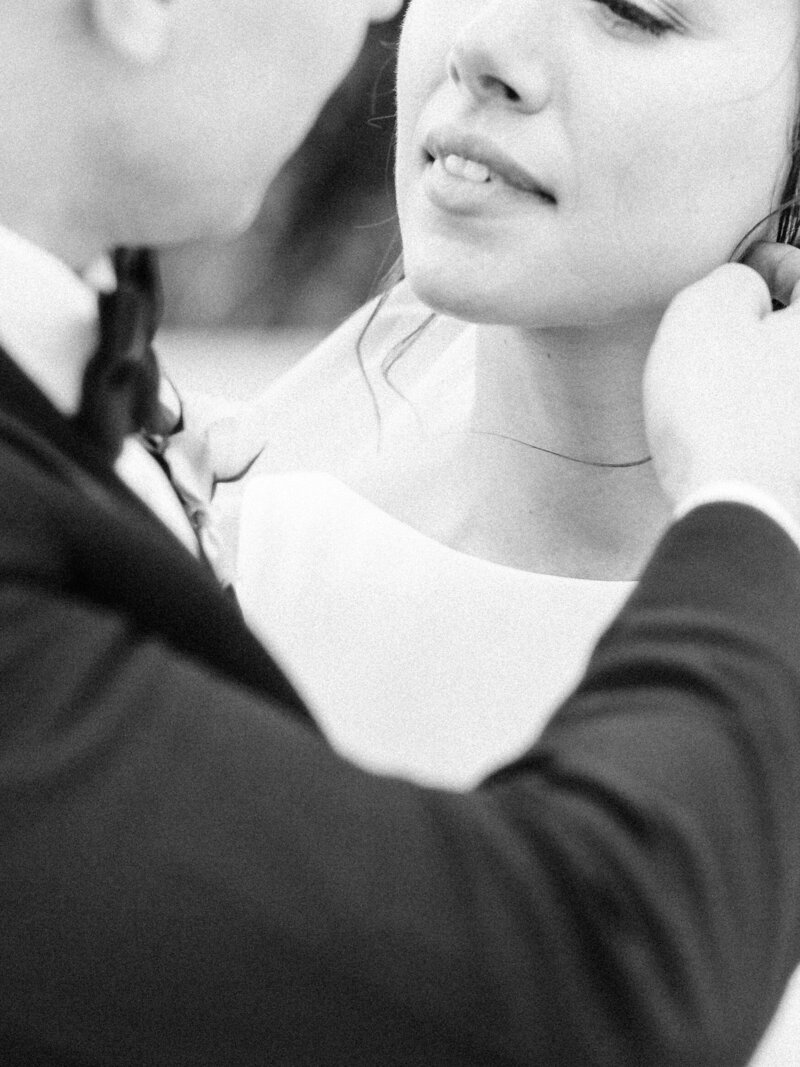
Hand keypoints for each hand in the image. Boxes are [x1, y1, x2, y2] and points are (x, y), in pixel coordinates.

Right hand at [643, 243, 799, 524]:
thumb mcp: (704, 312)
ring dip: (761, 373)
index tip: (742, 272)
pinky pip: (780, 423)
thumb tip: (746, 292)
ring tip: (715, 386)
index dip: (771, 262)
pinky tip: (727, 429)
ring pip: (786, 378)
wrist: (734, 505)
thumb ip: (732, 279)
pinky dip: (760, 416)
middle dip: (767, 325)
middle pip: (795, 334)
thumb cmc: (720, 408)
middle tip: (722, 333)